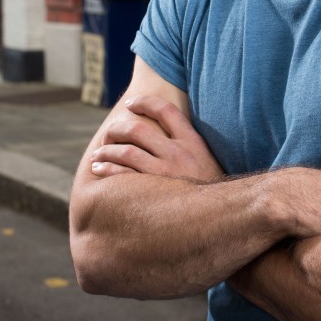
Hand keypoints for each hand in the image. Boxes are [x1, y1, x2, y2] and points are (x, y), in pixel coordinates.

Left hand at [90, 94, 224, 183]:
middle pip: (138, 129)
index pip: (166, 110)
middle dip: (117, 129)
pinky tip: (99, 169)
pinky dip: (107, 169)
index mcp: (193, 142)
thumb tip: (171, 133)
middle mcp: (178, 153)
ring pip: (126, 152)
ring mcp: (165, 172)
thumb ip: (192, 146)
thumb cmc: (213, 190)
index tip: (131, 104)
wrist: (222, 217)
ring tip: (98, 155)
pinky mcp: (153, 192)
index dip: (145, 102)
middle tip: (108, 134)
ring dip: (106, 151)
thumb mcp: (209, 160)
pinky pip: (122, 175)